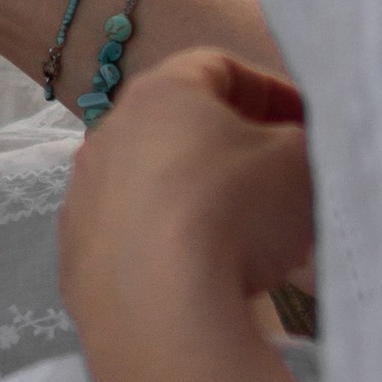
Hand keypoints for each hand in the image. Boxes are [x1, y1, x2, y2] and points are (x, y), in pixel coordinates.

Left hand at [59, 53, 314, 377]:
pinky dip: (166, 249)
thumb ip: (306, 139)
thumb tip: (298, 147)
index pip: (219, 68)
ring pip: (153, 187)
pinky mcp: (74, 259)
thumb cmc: (236, 212)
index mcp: (159, 93)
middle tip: (281, 182)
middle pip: (180, 129)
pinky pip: (132, 241)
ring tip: (247, 241)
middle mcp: (107, 137)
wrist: (161, 313)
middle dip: (235, 150)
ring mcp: (82, 199)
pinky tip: (203, 277)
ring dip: (199, 202)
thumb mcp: (303, 160)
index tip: (306, 125)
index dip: (272, 91)